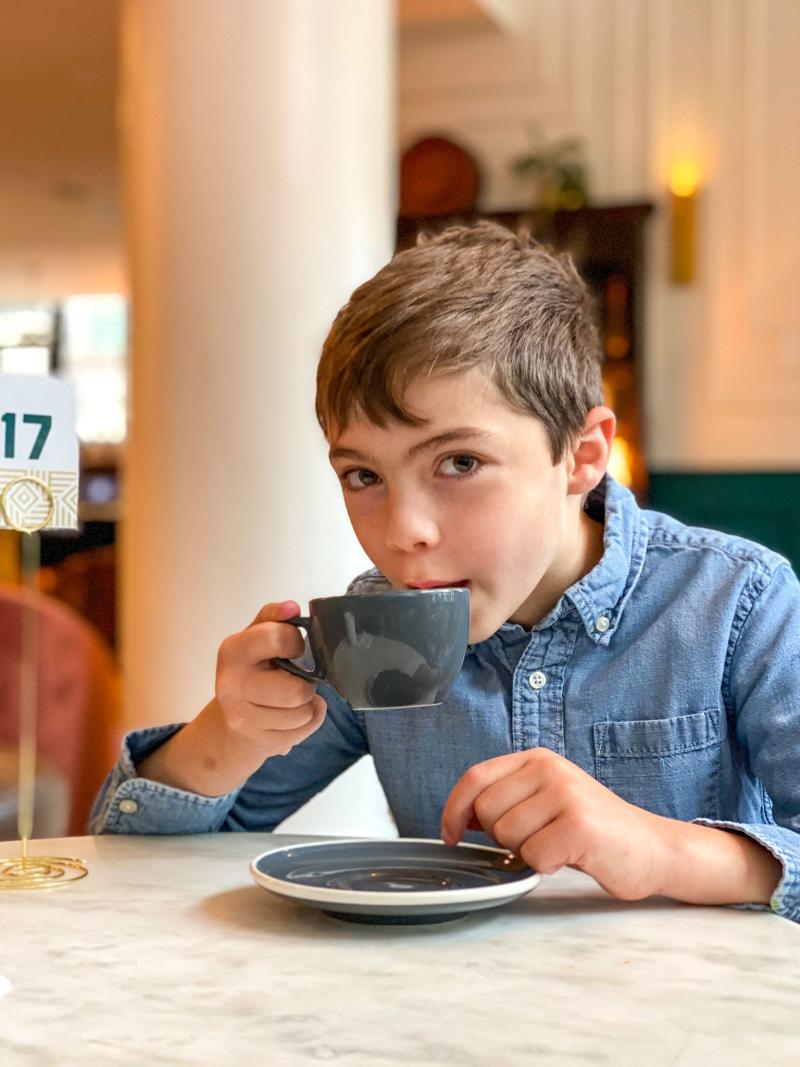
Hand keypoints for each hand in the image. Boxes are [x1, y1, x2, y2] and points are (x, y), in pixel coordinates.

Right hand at [214, 600, 326, 758]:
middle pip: (296, 690)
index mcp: (233, 651)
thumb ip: (275, 616)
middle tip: (295, 679)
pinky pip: (305, 731)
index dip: (295, 642)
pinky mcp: (260, 743)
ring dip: (308, 704)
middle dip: (305, 684)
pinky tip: (292, 714)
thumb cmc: (253, 667)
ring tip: (292, 697)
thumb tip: (292, 607)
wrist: (233, 715)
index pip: (280, 639)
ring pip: (304, 713)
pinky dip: (308, 721)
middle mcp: (231, 687)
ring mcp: (243, 719)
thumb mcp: (258, 635)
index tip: (292, 647)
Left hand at [441, 748, 667, 900]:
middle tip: (537, 839)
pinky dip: (548, 867)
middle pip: (486, 811)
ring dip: (527, 852)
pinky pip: (534, 857)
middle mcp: (549, 768)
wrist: (651, 848)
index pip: (475, 778)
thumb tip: (458, 819)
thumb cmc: (591, 830)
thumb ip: (507, 800)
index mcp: (536, 759)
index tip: (451, 836)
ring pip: (507, 836)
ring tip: (558, 845)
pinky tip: (571, 856)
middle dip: (502, 837)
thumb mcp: (545, 801)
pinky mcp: (579, 824)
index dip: (453, 810)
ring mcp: (565, 793)